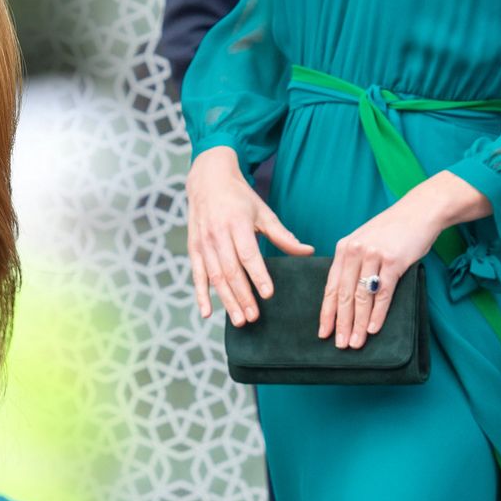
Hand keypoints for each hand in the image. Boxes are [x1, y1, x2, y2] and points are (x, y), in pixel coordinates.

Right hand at [186, 146, 314, 324]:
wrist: (208, 180)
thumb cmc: (240, 198)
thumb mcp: (263, 212)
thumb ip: (282, 235)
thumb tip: (307, 252)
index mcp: (237, 223)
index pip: (248, 254)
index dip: (257, 275)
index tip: (268, 294)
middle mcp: (218, 234)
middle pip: (231, 270)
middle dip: (243, 296)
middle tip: (254, 317)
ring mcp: (203, 242)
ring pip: (215, 277)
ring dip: (227, 300)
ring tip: (240, 320)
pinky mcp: (193, 248)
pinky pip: (197, 275)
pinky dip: (201, 295)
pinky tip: (207, 313)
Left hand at [318, 193, 441, 348]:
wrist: (420, 210)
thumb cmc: (393, 230)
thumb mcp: (365, 241)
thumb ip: (353, 263)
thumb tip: (346, 295)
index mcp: (343, 248)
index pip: (330, 287)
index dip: (326, 312)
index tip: (323, 332)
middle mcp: (354, 251)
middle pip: (343, 295)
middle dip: (341, 323)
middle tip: (339, 344)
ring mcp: (374, 256)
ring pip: (362, 297)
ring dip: (359, 323)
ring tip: (356, 342)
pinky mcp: (394, 261)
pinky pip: (383, 293)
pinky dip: (378, 313)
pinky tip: (374, 328)